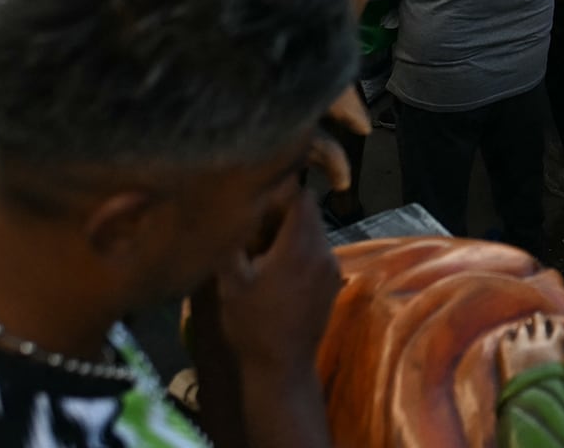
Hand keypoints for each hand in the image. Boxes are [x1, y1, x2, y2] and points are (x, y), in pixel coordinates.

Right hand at [190, 188, 340, 430]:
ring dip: (290, 234)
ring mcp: (332, 269)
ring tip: (262, 254)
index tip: (256, 203)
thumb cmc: (250, 325)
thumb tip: (233, 209)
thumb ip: (235, 239)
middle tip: (254, 229)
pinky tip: (276, 273)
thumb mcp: (230, 281)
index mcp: (300, 246)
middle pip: (309, 213)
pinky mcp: (334, 284)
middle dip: (282, 214)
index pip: (301, 196)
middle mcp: (324, 252)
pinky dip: (300, 252)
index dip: (278, 194)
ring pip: (314, 233)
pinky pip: (318, 253)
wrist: (279, 370)